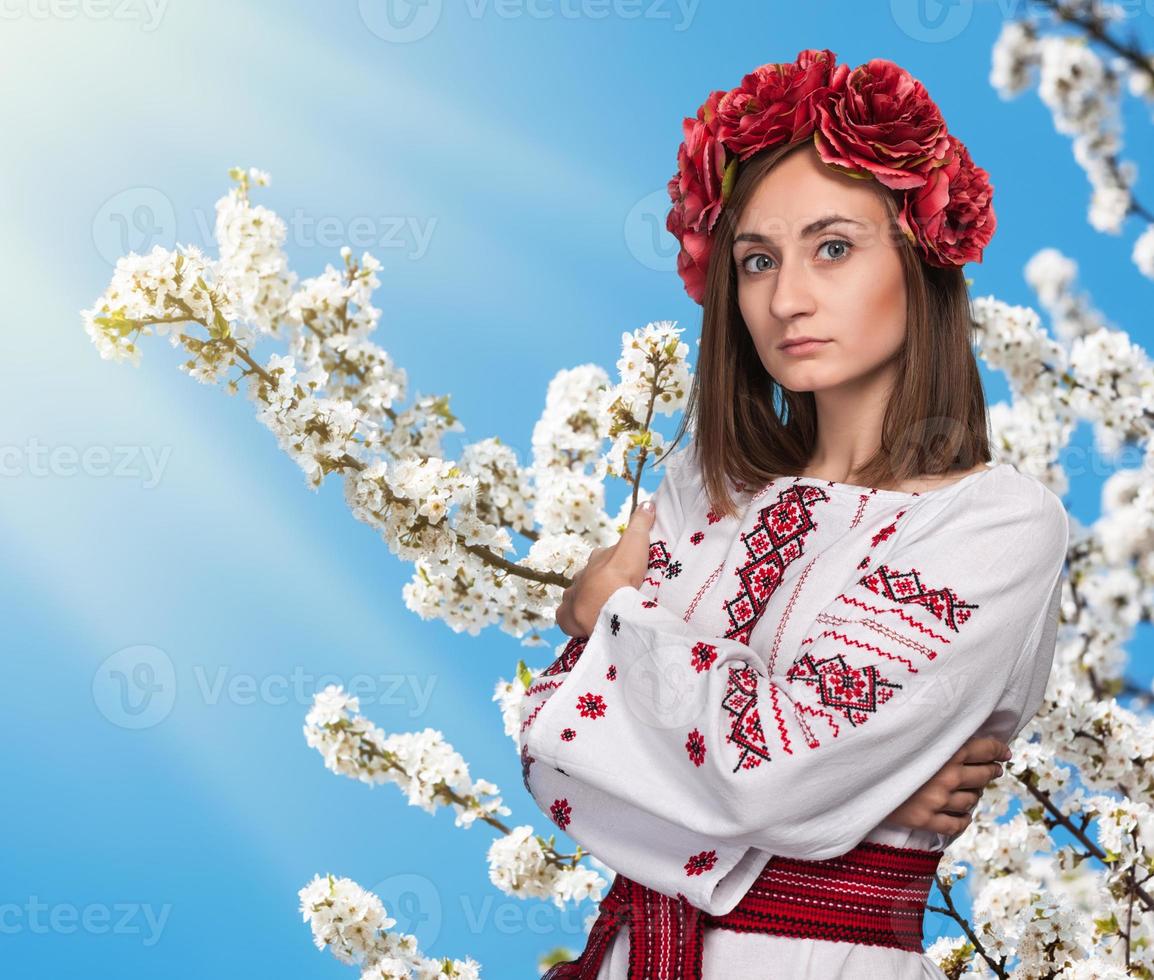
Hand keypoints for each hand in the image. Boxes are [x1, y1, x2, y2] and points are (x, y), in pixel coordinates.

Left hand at [555, 500, 655, 636]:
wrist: (606, 604)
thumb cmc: (621, 574)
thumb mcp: (635, 543)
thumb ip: (641, 524)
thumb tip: (648, 503)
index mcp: (596, 559)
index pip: (604, 557)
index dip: (615, 563)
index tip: (627, 572)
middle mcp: (580, 575)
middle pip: (590, 577)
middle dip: (600, 584)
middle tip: (617, 595)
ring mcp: (571, 596)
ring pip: (577, 595)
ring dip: (587, 600)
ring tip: (603, 611)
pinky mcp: (566, 616)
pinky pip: (565, 616)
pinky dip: (572, 618)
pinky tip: (582, 622)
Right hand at [884, 735, 1011, 836]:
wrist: (852, 777)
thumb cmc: (879, 750)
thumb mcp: (908, 736)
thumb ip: (933, 737)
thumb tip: (956, 735)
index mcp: (943, 751)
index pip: (983, 748)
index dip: (998, 749)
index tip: (1005, 752)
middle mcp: (946, 777)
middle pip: (982, 775)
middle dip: (991, 770)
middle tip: (994, 769)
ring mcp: (937, 801)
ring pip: (971, 800)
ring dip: (975, 794)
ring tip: (972, 789)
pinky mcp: (925, 820)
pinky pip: (957, 824)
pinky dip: (963, 818)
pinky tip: (962, 814)